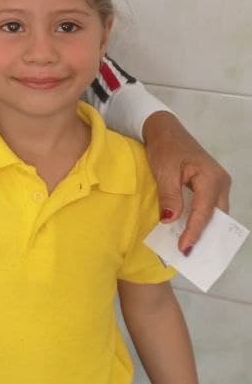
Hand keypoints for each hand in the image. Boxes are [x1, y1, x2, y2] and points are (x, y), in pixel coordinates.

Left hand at [142, 112, 231, 251]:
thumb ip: (169, 196)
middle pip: (215, 215)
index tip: (184, 248)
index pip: (204, 212)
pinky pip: (209, 206)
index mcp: (211, 179)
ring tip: (189, 246)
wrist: (164, 130)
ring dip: (203, 228)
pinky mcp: (210, 184)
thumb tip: (171, 220)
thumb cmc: (164, 147)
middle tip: (188, 253)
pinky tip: (189, 229)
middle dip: (203, 235)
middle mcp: (221, 182)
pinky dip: (200, 219)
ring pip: (214, 212)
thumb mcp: (163, 171)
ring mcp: (218, 183)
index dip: (194, 232)